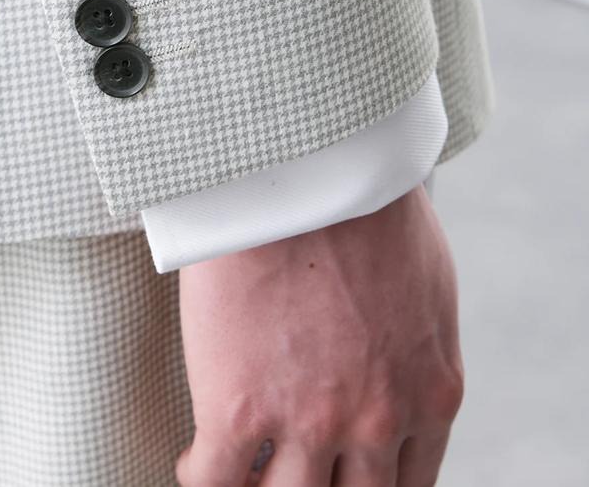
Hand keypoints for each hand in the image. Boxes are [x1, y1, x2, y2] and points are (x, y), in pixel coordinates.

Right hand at [175, 184, 463, 485]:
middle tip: (288, 470)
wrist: (296, 167)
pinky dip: (200, 477)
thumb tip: (400, 361)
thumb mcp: (425, 280)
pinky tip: (193, 458)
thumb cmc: (358, 200)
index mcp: (428, 394)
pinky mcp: (237, 412)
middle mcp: (373, 422)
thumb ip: (417, 344)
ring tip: (238, 466)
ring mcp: (305, 423)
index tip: (340, 477)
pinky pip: (212, 483)